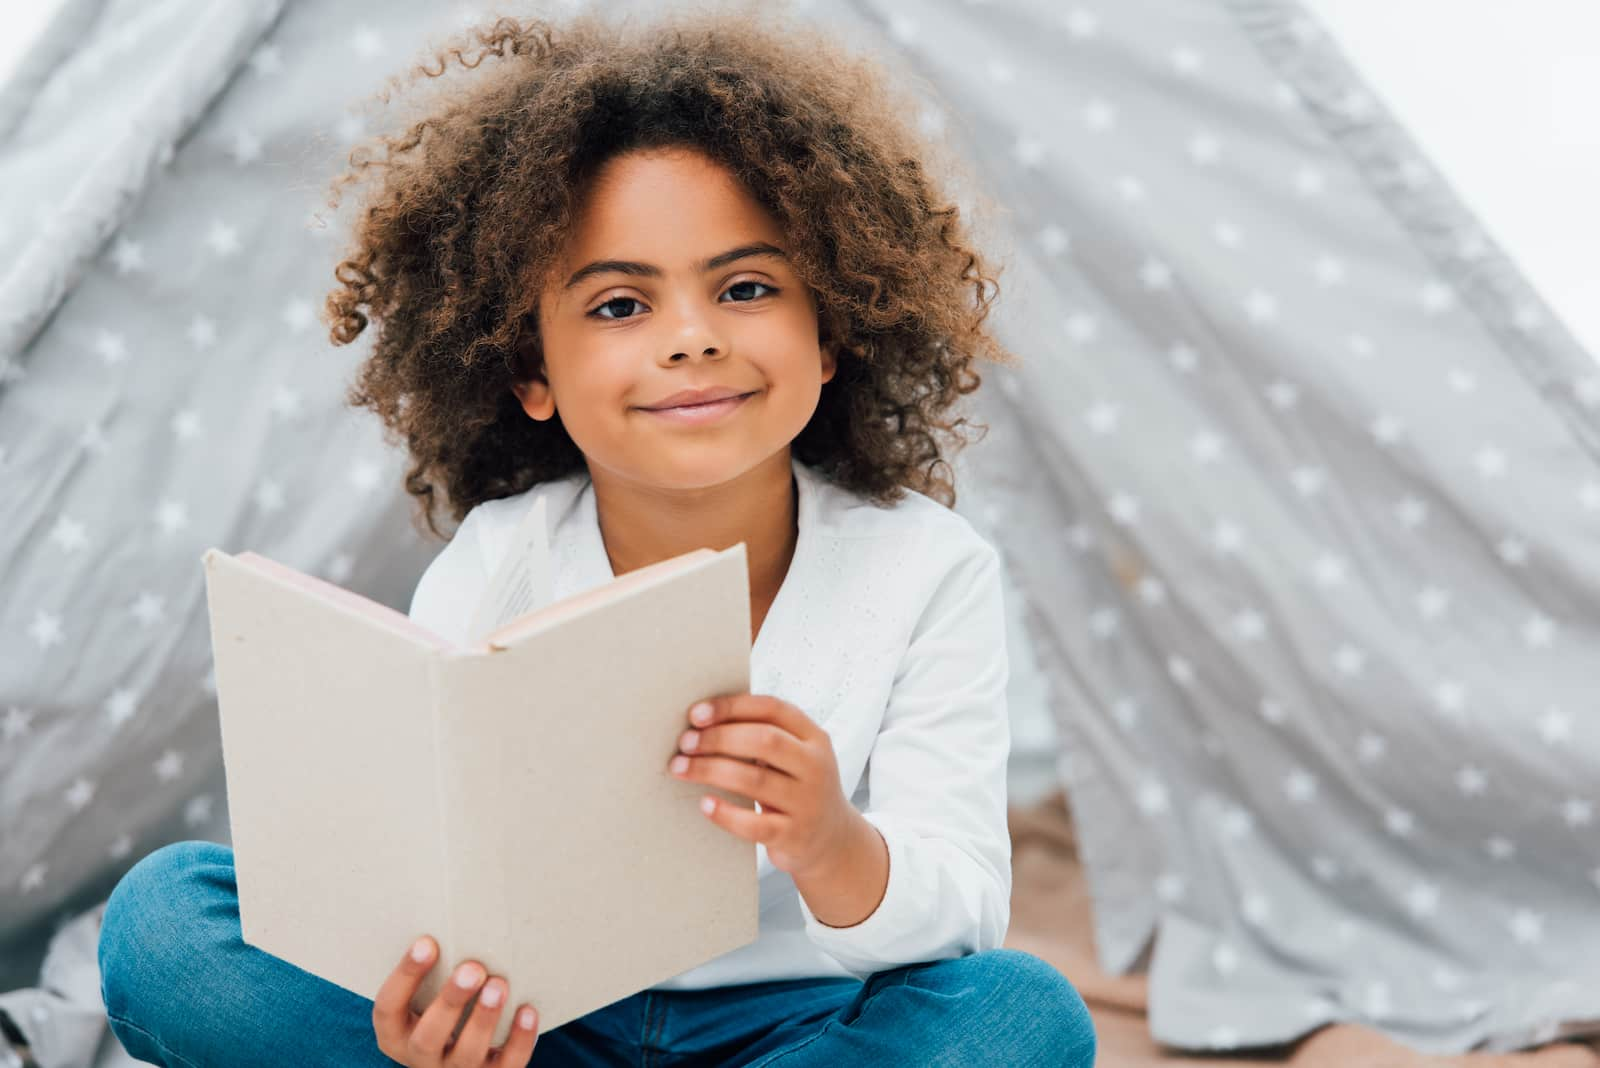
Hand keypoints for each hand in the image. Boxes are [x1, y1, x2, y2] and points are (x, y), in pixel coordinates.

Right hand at [372, 935, 538, 1065]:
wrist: (461, 1053)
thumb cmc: (443, 1003)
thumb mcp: (425, 992)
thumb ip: (434, 967)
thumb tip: (460, 902)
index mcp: (395, 1032)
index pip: (389, 1008)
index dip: (405, 976)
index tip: (427, 941)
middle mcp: (420, 1057)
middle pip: (428, 1037)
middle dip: (451, 1001)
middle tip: (472, 967)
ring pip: (466, 1055)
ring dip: (484, 1018)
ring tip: (499, 983)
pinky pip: (506, 1066)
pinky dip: (519, 1040)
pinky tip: (528, 1010)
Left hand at [669, 694, 854, 877]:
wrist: (833, 840)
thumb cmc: (798, 788)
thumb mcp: (795, 756)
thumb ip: (763, 736)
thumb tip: (703, 723)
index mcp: (813, 737)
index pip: (773, 710)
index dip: (732, 707)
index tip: (696, 714)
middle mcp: (815, 766)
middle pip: (764, 741)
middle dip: (718, 738)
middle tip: (685, 742)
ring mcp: (807, 802)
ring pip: (755, 780)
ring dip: (710, 771)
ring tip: (681, 768)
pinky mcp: (793, 835)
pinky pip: (755, 824)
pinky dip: (726, 813)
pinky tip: (705, 804)